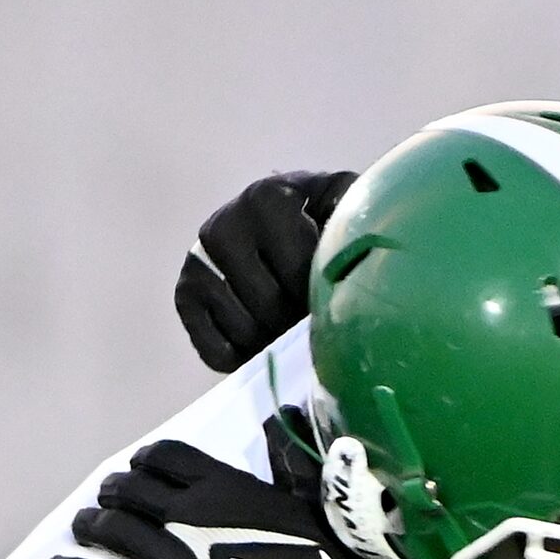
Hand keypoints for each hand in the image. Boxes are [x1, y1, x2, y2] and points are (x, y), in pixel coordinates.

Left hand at [44, 440, 403, 558]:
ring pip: (111, 528)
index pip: (167, 456)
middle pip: (131, 489)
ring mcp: (167, 555)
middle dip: (114, 492)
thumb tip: (282, 414)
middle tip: (105, 501)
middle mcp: (186, 512)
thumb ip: (285, 460)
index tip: (139, 469)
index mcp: (224, 485)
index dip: (146, 461)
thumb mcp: (310, 500)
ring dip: (90, 525)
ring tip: (82, 528)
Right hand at [176, 170, 356, 371]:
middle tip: (316, 321)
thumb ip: (359, 217)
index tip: (338, 298)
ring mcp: (198, 261)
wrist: (280, 217)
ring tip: (292, 328)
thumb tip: (374, 253)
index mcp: (266, 199)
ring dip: (274, 343)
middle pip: (269, 308)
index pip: (298, 273)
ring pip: (244, 332)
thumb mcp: (346, 204)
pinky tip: (262, 342)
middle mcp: (222, 226)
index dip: (322, 298)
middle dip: (299, 323)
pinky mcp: (185, 294)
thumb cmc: (323, 218)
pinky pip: (215, 350)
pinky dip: (244, 358)